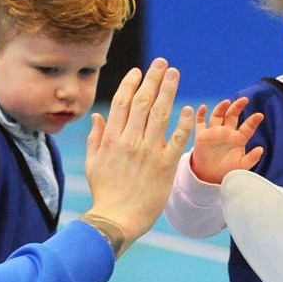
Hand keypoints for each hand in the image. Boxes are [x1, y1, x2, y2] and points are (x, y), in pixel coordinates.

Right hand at [81, 59, 191, 249]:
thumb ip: (96, 137)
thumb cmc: (104, 193)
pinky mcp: (164, 165)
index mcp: (111, 139)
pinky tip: (189, 109)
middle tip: (162, 63)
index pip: (122, 103)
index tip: (139, 71)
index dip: (131, 83)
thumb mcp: (94, 163)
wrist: (117, 218)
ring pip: (160, 114)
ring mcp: (148, 152)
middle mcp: (129, 141)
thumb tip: (96, 116)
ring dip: (168, 91)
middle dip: (153, 79)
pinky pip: (177, 139)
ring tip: (174, 74)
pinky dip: (183, 122)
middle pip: (143, 102)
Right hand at [186, 98, 264, 182]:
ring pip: (218, 116)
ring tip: (226, 102)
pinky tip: (203, 108)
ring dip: (221, 108)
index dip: (253, 121)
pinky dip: (200, 115)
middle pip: (232, 116)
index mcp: (238, 139)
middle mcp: (227, 132)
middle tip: (244, 100)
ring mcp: (214, 132)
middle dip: (238, 107)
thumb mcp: (242, 167)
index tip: (260, 115)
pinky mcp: (202, 135)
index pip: (247, 127)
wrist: (209, 177)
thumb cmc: (227, 171)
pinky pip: (200, 123)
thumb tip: (261, 149)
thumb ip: (252, 158)